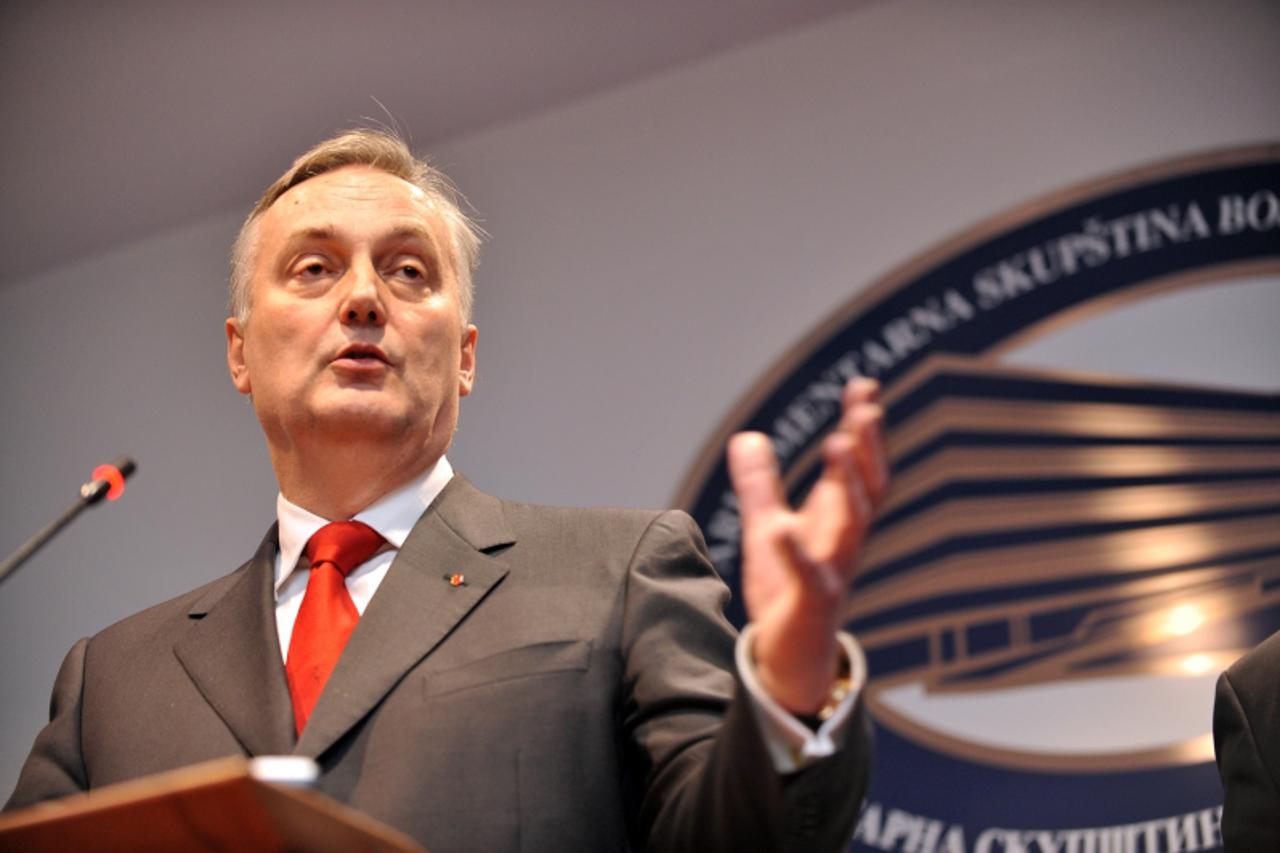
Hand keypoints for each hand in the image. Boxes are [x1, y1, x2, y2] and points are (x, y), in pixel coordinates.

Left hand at [728, 378, 888, 714]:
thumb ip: (759, 484)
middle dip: (868, 447)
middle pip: (868, 488)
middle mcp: (843, 540)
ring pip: (852, 525)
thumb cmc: (787, 590)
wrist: (789, 657)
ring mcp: (833, 570)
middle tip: (865, 408)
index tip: (865, 386)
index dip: (863, 427)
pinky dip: (797, 552)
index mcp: (835, 519)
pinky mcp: (810, 602)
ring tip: (836, 444)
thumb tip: (748, 436)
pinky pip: (809, 576)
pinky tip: (781, 528)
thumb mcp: (768, 526)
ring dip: (847, 484)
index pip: (857, 465)